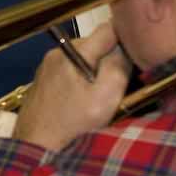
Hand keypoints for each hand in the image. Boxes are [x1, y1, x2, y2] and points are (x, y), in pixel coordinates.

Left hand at [13, 23, 130, 152]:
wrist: (35, 146)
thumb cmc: (73, 124)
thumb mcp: (105, 97)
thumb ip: (118, 67)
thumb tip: (124, 47)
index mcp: (74, 51)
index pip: (108, 29)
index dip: (127, 37)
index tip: (140, 52)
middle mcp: (57, 52)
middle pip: (95, 44)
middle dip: (110, 58)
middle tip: (120, 84)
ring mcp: (47, 65)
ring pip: (83, 59)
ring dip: (95, 71)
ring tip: (99, 96)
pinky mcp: (43, 79)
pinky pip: (70, 70)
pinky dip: (81, 79)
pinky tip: (82, 100)